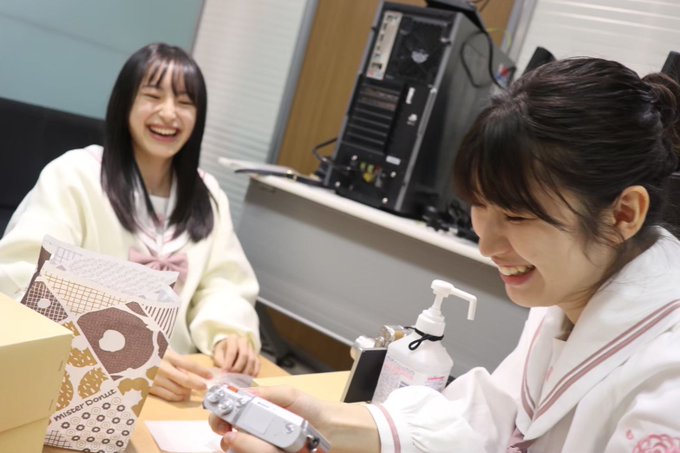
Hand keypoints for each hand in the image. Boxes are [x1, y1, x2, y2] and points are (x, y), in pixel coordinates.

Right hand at [150, 348, 212, 400]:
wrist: (128, 356)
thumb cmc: (149, 350)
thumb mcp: (165, 350)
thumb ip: (177, 361)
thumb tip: (190, 373)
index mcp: (167, 356)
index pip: (189, 365)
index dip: (201, 371)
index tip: (210, 375)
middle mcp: (162, 369)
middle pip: (185, 380)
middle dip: (197, 385)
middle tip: (204, 387)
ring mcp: (155, 380)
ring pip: (177, 390)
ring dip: (187, 392)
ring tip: (192, 390)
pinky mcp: (149, 388)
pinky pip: (167, 396)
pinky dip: (177, 397)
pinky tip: (181, 395)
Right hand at [208, 386, 378, 452]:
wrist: (337, 431)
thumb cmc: (313, 410)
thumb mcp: (290, 396)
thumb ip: (266, 394)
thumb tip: (241, 394)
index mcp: (257, 413)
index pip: (229, 417)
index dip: (219, 419)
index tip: (219, 422)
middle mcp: (257, 433)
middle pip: (231, 440)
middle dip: (229, 438)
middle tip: (233, 436)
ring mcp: (266, 448)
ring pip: (243, 450)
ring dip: (250, 447)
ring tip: (271, 445)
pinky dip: (263, 451)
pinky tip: (276, 450)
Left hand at [213, 336, 259, 375]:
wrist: (230, 348)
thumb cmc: (223, 351)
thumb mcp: (217, 354)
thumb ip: (219, 361)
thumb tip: (224, 371)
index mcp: (233, 339)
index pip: (232, 351)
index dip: (228, 363)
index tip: (225, 372)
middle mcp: (244, 342)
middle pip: (244, 355)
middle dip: (238, 368)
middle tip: (232, 377)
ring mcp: (252, 348)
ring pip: (252, 360)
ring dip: (245, 372)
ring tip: (238, 380)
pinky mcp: (256, 356)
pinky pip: (258, 365)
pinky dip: (253, 373)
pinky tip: (247, 379)